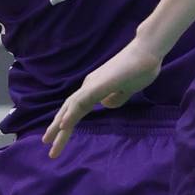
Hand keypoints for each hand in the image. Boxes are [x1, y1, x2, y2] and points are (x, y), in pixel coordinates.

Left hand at [44, 35, 163, 157]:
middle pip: (69, 109)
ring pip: (72, 107)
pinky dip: (71, 114)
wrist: (148, 50)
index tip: (57, 138)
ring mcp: (93, 83)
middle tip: (46, 143)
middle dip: (57, 129)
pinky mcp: (100, 84)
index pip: (76, 108)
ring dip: (59, 126)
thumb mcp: (127, 89)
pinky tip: (63, 125)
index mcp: (95, 87)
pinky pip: (82, 102)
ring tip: (49, 141)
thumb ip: (117, 97)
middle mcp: (90, 85)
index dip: (67, 122)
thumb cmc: (141, 68)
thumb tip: (106, 104)